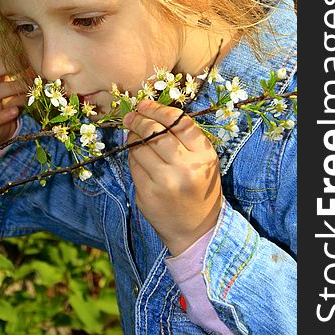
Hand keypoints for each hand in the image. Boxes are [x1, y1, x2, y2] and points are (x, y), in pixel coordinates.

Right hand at [0, 41, 27, 150]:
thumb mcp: (19, 87)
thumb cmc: (12, 104)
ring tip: (30, 87)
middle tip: (30, 63)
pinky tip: (14, 111)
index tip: (26, 42)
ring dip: (12, 88)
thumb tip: (50, 59)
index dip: (9, 47)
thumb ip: (28, 73)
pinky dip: (2, 115)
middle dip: (10, 65)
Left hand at [123, 100, 221, 256]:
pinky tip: (135, 154)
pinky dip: (131, 155)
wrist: (196, 230)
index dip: (158, 109)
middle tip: (130, 115)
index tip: (144, 104)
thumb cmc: (198, 187)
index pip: (178, 121)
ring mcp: (165, 181)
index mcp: (204, 154)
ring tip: (132, 133)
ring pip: (139, 146)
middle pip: (155, 131)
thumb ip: (184, 138)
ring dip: (132, 136)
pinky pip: (133, 164)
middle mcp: (186, 166)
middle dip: (138, 119)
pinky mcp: (147, 193)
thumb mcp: (203, 161)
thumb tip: (152, 112)